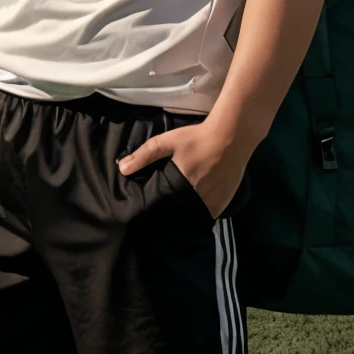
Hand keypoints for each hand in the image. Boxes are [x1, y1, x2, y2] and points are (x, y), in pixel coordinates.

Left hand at [117, 117, 251, 218]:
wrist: (232, 136)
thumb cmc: (197, 138)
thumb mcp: (168, 141)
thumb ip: (144, 155)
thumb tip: (121, 169)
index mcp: (180, 185)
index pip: (161, 207)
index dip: (153, 212)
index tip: (144, 214)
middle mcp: (197, 198)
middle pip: (178, 214)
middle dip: (169, 215)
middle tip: (160, 214)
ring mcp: (213, 202)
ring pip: (194, 217)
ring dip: (185, 216)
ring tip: (176, 214)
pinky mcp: (224, 203)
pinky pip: (208, 215)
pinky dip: (200, 214)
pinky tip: (194, 209)